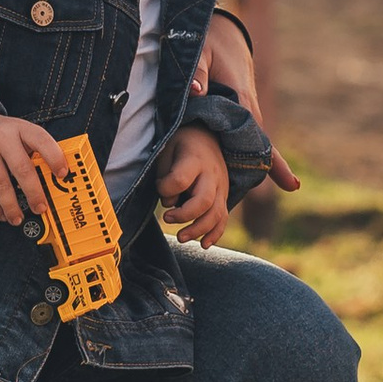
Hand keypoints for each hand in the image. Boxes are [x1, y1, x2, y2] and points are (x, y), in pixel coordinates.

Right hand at [0, 108, 66, 228]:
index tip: (63, 174)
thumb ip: (32, 150)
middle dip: (34, 193)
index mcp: (19, 127)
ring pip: (1, 184)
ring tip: (18, 218)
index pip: (41, 139)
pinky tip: (2, 214)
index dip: (54, 157)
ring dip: (12, 206)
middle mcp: (1, 136)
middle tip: (41, 208)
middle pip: (22, 168)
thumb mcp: (15, 132)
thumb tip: (53, 181)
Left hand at [157, 124, 230, 246]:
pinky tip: (203, 245)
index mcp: (194, 159)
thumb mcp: (167, 149)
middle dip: (184, 215)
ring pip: (216, 214)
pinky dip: (215, 234)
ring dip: (198, 229)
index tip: (159, 187)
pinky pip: (223, 218)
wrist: (207, 136)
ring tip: (180, 238)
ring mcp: (220, 187)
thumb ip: (165, 175)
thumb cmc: (181, 145)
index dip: (165, 188)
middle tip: (167, 219)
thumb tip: (170, 203)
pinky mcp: (223, 197)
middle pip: (204, 201)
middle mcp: (211, 174)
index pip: (180, 179)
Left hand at [201, 14, 296, 187]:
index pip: (256, 134)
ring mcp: (247, 110)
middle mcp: (249, 108)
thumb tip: (196, 92)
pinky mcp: (240, 111)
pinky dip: (247, 153)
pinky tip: (246, 172)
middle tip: (293, 185)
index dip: (267, 156)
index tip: (286, 178)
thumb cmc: (208, 41)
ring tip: (282, 184)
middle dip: (270, 163)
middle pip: (260, 143)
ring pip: (254, 141)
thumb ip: (196, 73)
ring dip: (259, 161)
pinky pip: (244, 136)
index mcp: (242, 98)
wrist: (222, 32)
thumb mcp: (200, 53)